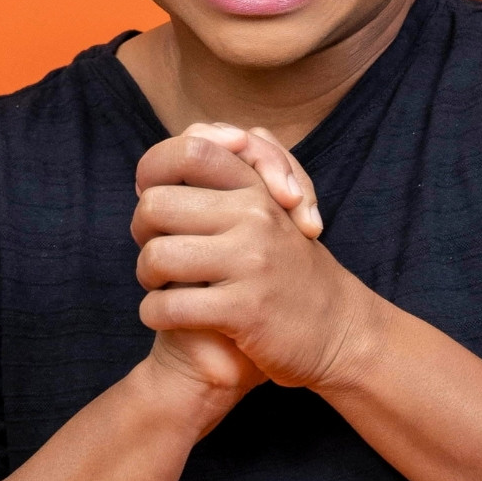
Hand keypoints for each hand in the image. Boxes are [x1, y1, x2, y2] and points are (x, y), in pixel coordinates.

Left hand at [132, 128, 379, 390]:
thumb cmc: (288, 270)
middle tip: (153, 251)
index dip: (154, 169)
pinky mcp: (246, 309)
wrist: (339, 331)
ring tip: (160, 286)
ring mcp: (252, 261)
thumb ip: (228, 179)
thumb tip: (158, 170)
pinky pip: (169, 306)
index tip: (152, 195)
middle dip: (141, 231)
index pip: (190, 149)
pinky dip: (155, 314)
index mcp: (257, 188)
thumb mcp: (270, 212)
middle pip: (156, 204)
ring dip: (146, 277)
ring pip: (156, 256)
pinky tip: (165, 315)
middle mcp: (256, 216)